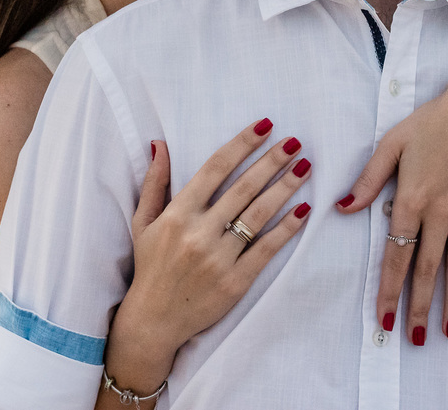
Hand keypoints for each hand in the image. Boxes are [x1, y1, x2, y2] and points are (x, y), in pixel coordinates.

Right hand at [105, 119, 311, 385]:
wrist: (154, 320)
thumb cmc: (150, 266)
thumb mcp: (143, 222)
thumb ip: (155, 182)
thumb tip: (159, 143)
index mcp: (177, 214)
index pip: (215, 168)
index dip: (242, 144)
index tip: (265, 127)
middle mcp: (198, 233)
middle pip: (243, 188)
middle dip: (272, 161)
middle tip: (294, 142)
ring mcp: (218, 258)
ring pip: (258, 214)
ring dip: (284, 187)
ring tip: (305, 167)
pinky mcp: (235, 282)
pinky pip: (266, 249)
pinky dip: (287, 228)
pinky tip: (303, 210)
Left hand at [334, 88, 447, 344]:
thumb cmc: (430, 122)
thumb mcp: (390, 145)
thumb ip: (368, 180)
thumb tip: (343, 209)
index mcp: (411, 200)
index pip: (396, 254)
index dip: (389, 289)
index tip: (385, 318)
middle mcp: (440, 213)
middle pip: (426, 269)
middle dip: (419, 307)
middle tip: (414, 339)